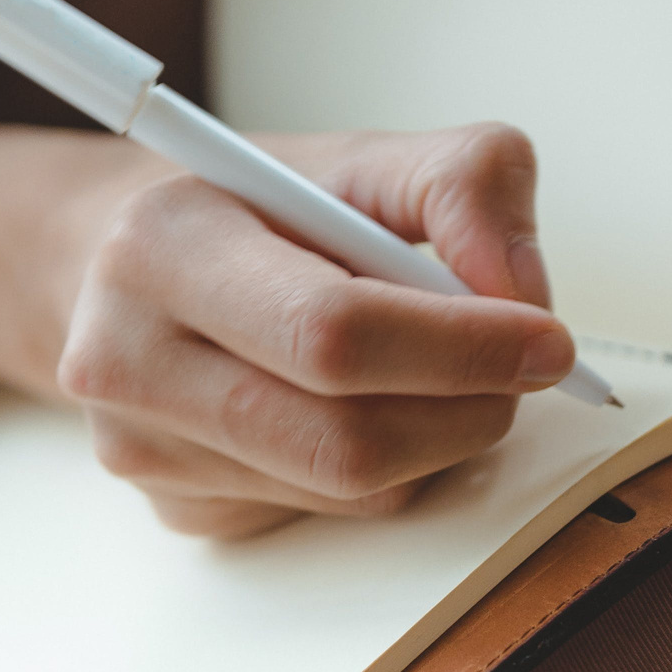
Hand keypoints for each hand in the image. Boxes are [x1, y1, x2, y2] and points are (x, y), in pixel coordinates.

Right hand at [0, 115, 576, 538]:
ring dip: (434, 442)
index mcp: (162, 246)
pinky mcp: (174, 510)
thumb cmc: (257, 209)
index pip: (330, 332)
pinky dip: (383, 469)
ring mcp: (140, 450)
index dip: (460, 349)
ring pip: (349, 491)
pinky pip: (326, 515)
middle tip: (520, 373)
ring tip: (437, 373)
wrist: (131, 263)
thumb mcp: (361, 156)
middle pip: (344, 441)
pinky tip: (359, 406)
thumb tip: (520, 289)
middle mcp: (125, 357)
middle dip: (466, 413)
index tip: (547, 341)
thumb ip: (465, 184)